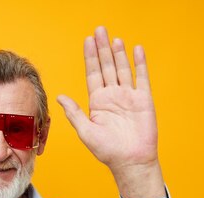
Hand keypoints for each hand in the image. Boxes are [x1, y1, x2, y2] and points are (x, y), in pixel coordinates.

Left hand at [58, 26, 164, 197]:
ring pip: (123, 69)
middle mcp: (112, 96)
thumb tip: (60, 97)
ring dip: (119, 53)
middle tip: (99, 30)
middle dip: (102, 49)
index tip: (87, 41)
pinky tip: (137, 50)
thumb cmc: (107, 150)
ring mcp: (128, 96)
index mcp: (97, 102)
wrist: (130, 161)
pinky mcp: (143, 100)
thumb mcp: (85, 131)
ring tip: (114, 38)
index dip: (90, 57)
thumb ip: (74, 112)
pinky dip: (140, 64)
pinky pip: (142, 78)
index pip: (92, 74)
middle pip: (107, 67)